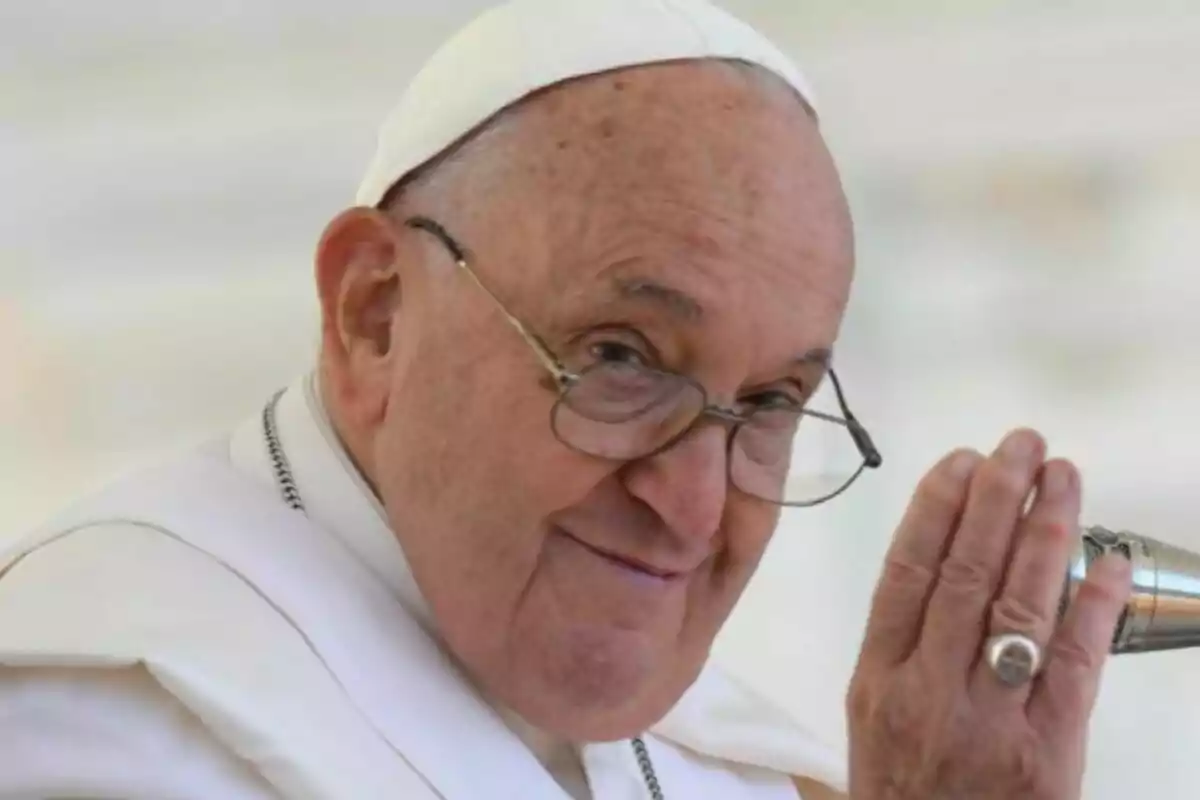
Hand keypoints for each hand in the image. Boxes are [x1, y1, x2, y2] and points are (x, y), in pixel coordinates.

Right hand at [845, 429, 1132, 799]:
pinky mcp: (1048, 752)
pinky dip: (1093, 607)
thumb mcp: (872, 715)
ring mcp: (989, 720)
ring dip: (1045, 533)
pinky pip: (1075, 667)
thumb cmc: (902, 787)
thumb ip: (902, 643)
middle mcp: (928, 691)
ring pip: (1019, 608)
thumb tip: (943, 555)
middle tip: (1021, 444)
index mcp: (876, 680)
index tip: (960, 461)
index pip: (905, 575)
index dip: (933, 511)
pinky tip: (1108, 560)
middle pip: (964, 577)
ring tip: (1062, 478)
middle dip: (995, 500)